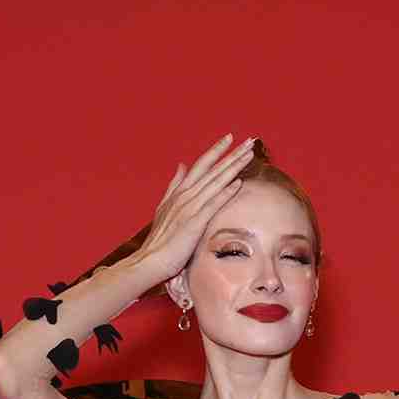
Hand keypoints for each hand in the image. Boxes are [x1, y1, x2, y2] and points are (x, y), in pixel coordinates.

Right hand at [137, 134, 265, 288]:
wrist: (149, 260)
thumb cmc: (159, 239)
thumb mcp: (164, 206)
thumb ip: (174, 185)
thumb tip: (181, 165)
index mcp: (180, 191)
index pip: (201, 165)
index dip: (215, 150)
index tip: (229, 138)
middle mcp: (185, 195)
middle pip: (212, 169)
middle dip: (231, 154)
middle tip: (248, 141)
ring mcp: (190, 207)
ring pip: (215, 182)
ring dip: (233, 167)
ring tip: (248, 155)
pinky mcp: (194, 222)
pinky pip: (213, 204)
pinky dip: (225, 192)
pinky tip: (238, 183)